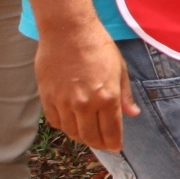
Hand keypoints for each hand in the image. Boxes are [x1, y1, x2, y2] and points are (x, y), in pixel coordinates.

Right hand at [36, 20, 135, 151]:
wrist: (68, 31)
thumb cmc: (99, 46)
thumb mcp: (120, 69)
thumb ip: (125, 95)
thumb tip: (133, 114)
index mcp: (107, 98)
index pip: (111, 132)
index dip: (114, 143)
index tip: (116, 147)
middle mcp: (85, 104)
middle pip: (91, 137)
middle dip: (99, 143)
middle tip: (103, 143)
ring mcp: (63, 102)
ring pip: (72, 132)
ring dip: (81, 136)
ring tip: (88, 133)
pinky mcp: (46, 97)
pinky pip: (55, 121)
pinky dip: (64, 125)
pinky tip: (71, 121)